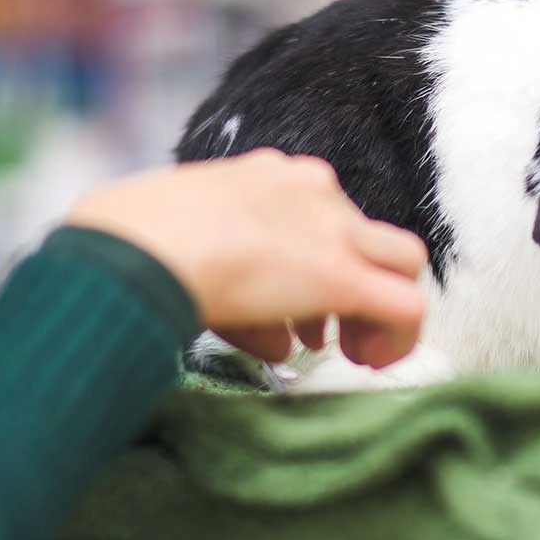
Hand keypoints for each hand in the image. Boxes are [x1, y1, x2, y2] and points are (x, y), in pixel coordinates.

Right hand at [66, 150, 428, 369]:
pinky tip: (370, 363)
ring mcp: (331, 229)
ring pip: (403, 259)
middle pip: (362, 233)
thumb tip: (282, 342)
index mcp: (269, 176)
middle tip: (326, 331)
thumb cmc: (132, 242)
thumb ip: (239, 291)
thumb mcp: (186, 247)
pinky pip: (406, 307)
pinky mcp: (341, 275)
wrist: (134, 244)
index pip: (313, 215)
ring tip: (352, 350)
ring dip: (382, 306)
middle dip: (353, 280)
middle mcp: (310, 190)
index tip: (289, 306)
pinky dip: (398, 338)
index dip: (309, 264)